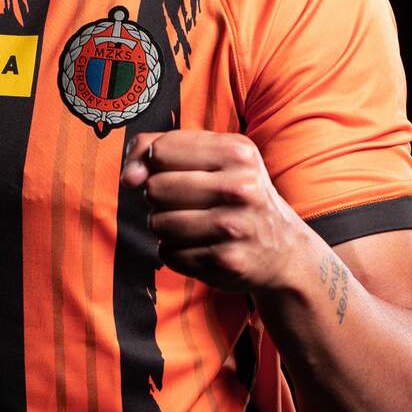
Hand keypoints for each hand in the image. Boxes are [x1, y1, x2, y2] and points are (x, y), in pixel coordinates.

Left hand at [123, 129, 306, 293]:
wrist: (283, 249)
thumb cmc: (236, 194)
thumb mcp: (214, 156)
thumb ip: (159, 148)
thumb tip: (128, 177)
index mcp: (237, 152)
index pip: (160, 150)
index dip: (154, 164)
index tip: (170, 172)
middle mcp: (240, 188)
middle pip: (155, 189)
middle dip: (159, 198)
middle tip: (185, 202)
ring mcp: (235, 228)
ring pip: (158, 224)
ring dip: (165, 227)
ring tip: (191, 225)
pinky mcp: (227, 262)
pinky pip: (169, 254)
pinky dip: (176, 252)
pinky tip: (200, 247)